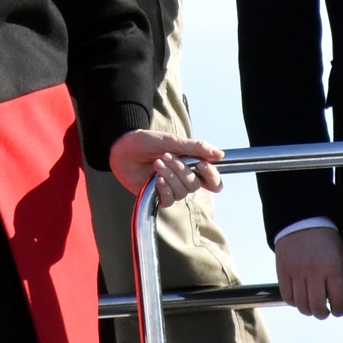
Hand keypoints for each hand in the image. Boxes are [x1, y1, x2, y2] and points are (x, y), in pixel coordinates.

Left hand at [109, 129, 223, 205]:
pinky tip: (155, 179)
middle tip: (165, 157)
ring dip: (170, 177)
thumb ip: (195, 148)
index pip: (213, 181)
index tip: (201, 165)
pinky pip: (169, 201)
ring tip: (156, 163)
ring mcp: (171, 188)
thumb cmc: (146, 142)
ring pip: (182, 193)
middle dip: (181, 171)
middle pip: (196, 185)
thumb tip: (219, 154)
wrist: (122, 148)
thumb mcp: (172, 141)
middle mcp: (183, 179)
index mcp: (191, 166)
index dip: (211, 176)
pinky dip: (164, 189)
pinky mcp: (158, 196)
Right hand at [275, 227, 342, 318]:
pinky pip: (286, 296)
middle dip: (322, 314)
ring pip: (301, 305)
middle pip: (317, 307)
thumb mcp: (341, 255)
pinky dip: (293, 301)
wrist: (301, 220)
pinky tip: (298, 296)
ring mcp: (296, 271)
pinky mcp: (282, 270)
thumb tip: (339, 300)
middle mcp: (313, 272)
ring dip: (307, 310)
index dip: (338, 311)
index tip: (336, 310)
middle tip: (323, 311)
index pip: (337, 301)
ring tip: (310, 305)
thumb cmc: (324, 239)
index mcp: (331, 268)